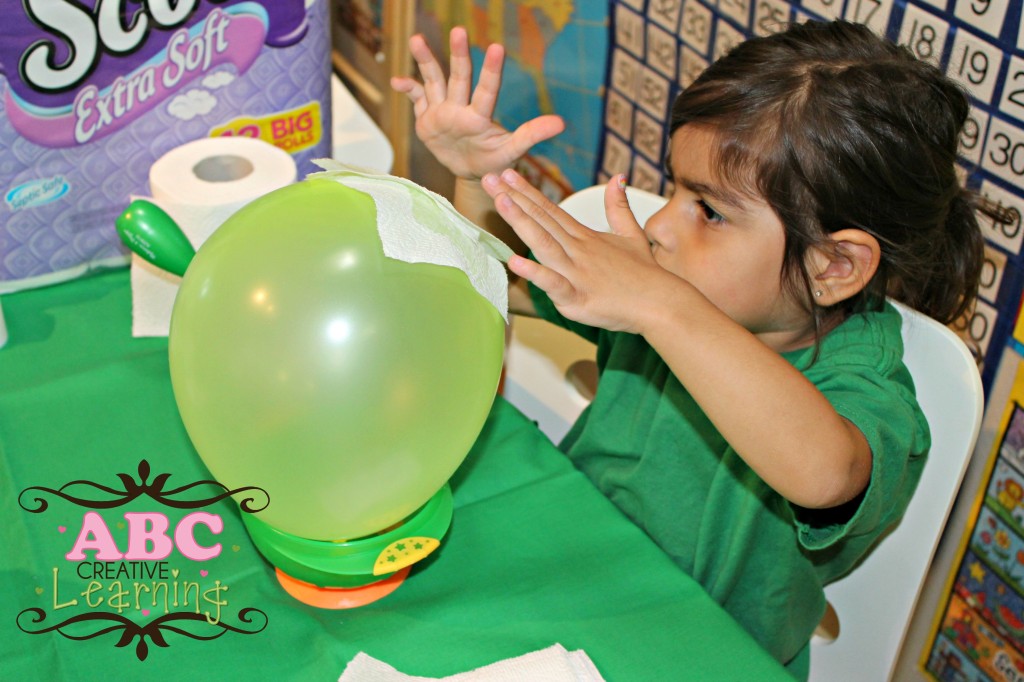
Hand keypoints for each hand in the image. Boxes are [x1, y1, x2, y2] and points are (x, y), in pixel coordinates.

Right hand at [390, 27, 564, 180]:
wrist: (472, 173)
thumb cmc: (494, 164)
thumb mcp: (511, 153)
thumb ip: (530, 136)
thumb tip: (561, 122)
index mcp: (480, 116)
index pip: (487, 90)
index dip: (491, 70)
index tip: (496, 47)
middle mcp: (461, 107)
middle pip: (459, 77)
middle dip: (458, 55)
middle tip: (459, 30)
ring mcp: (443, 110)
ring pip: (434, 80)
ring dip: (425, 61)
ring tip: (417, 39)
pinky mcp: (427, 118)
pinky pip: (416, 99)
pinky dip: (407, 89)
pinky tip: (396, 81)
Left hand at [483, 170, 682, 333]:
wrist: (662, 303)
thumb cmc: (645, 273)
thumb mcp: (632, 234)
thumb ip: (619, 207)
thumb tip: (617, 177)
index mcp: (585, 238)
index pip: (551, 210)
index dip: (527, 192)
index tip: (507, 175)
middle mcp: (578, 251)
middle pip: (542, 221)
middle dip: (515, 199)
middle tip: (491, 178)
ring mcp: (577, 273)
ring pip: (545, 244)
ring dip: (522, 223)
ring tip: (501, 203)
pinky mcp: (579, 298)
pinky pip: (554, 284)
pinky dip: (536, 273)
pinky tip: (515, 261)